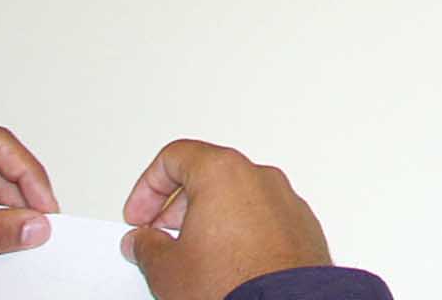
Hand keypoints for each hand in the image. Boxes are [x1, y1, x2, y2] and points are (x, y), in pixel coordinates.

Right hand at [121, 139, 333, 299]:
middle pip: (208, 174)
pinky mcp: (302, 225)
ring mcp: (286, 200)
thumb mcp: (168, 269)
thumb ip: (147, 247)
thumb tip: (143, 242)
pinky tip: (228, 263)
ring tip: (193, 256)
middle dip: (177, 205)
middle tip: (160, 236)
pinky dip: (241, 231)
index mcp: (223, 173)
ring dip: (210, 219)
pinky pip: (264, 217)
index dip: (147, 187)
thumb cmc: (233, 283)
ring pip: (238, 197)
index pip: (175, 157)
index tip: (139, 216)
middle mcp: (260, 177)